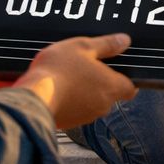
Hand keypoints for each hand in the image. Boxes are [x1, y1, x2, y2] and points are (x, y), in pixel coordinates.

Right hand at [17, 33, 137, 129]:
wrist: (33, 98)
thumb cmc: (58, 70)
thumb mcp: (83, 46)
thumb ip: (106, 44)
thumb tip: (124, 40)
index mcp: (112, 86)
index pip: (130, 88)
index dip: (125, 78)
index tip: (117, 70)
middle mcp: (103, 105)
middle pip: (110, 94)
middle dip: (100, 82)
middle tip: (84, 67)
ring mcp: (86, 116)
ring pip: (92, 102)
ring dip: (84, 92)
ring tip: (67, 76)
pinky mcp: (69, 122)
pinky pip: (75, 110)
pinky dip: (70, 101)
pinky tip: (58, 88)